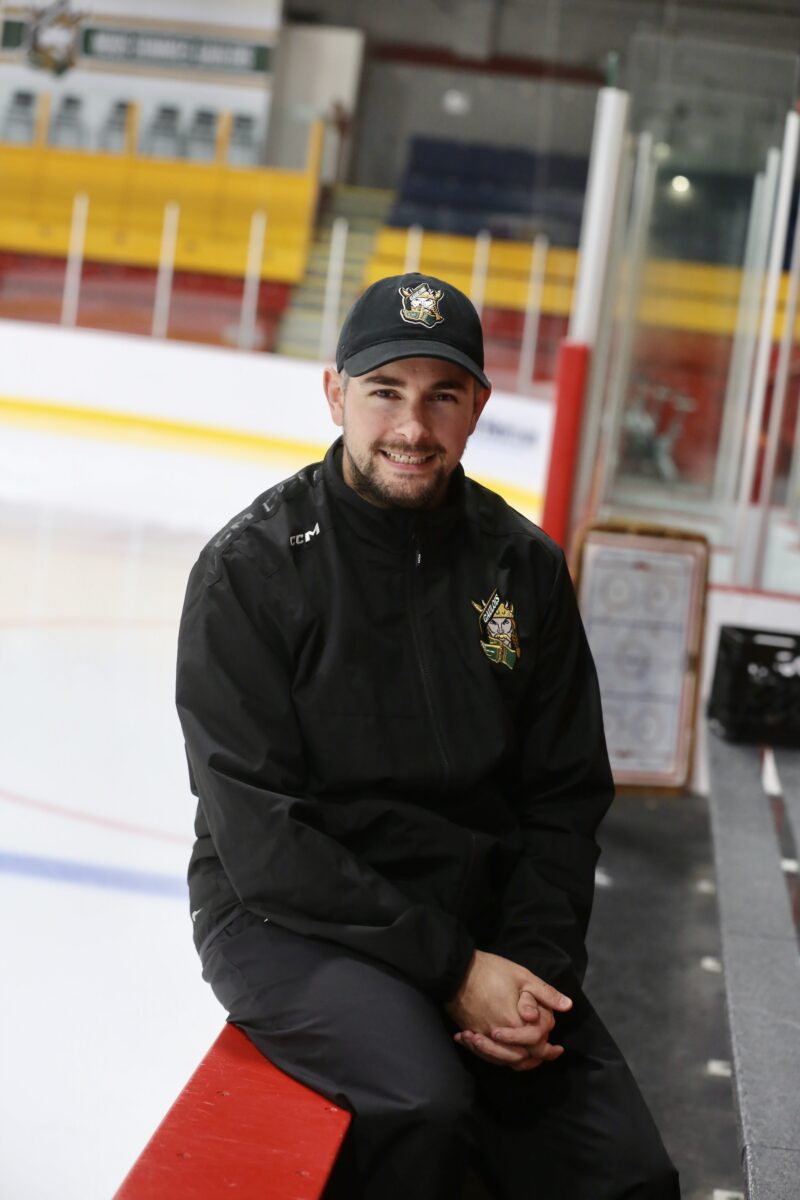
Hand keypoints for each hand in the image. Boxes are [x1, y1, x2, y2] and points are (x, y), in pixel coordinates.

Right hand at [446, 951, 571, 1070]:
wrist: (456, 971)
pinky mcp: (472, 1035)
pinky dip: (500, 1058)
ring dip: (520, 1062)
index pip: (537, 1045)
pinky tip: (507, 1054)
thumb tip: (568, 1006)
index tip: (558, 1048)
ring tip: (530, 1059)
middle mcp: (499, 1036)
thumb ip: (546, 994)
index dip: (549, 1049)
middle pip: (522, 1057)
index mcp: (514, 1022)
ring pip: (504, 1060)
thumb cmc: (491, 971)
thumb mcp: (522, 976)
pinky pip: (488, 1056)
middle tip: (549, 1054)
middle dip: (537, 1058)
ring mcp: (483, 1037)